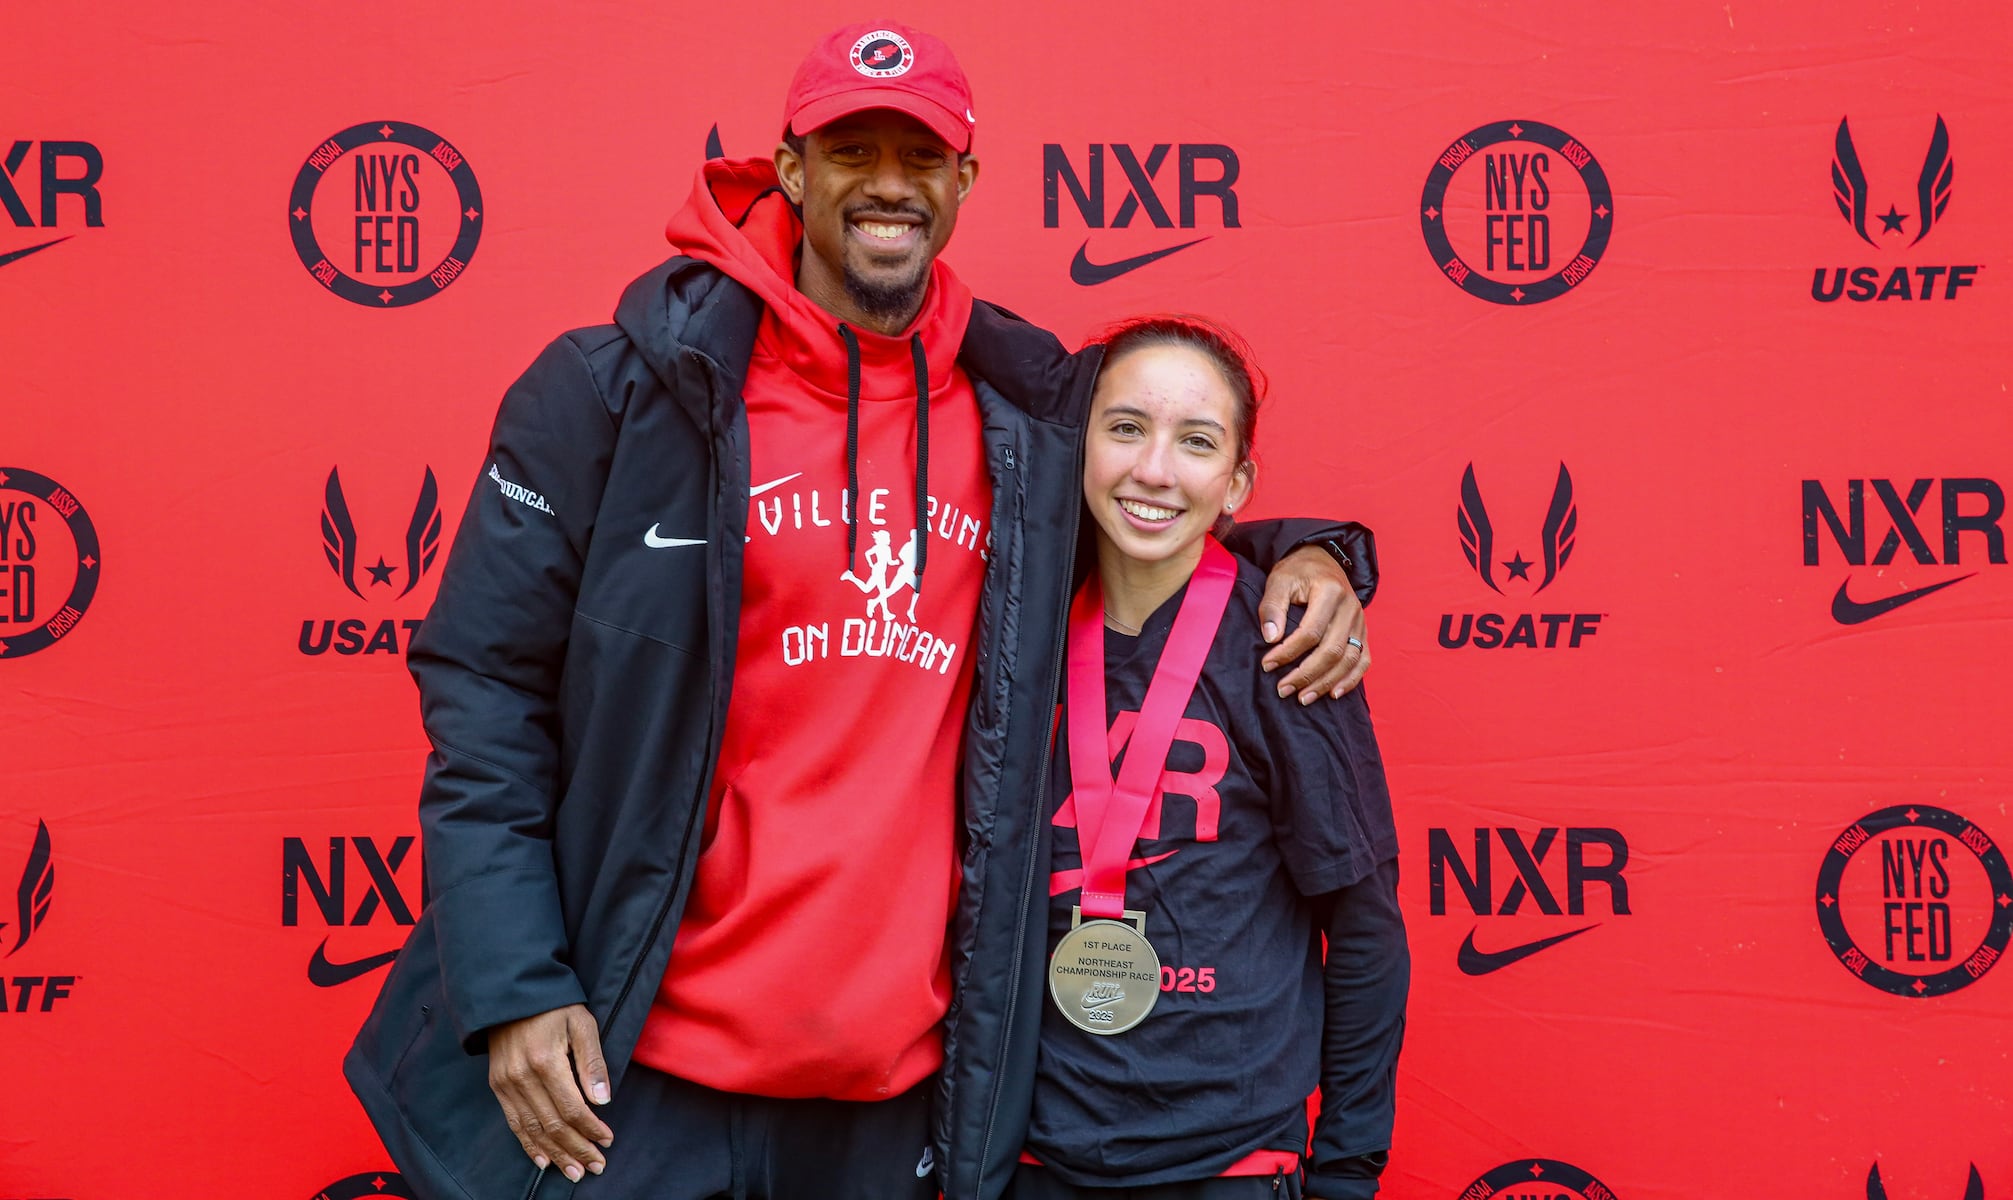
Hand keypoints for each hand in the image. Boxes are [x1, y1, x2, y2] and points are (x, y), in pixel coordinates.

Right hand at [487, 1003, 613, 1181]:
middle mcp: (522, 1077)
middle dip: (577, 1149)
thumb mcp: (582, 1024)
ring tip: (575, 1171)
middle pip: (553, 1124)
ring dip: (556, 1154)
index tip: (608, 1140)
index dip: (591, 1129)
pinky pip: (514, 1123)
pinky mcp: (498, 1085)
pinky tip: (544, 1160)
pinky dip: (529, 1145)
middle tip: (596, 1166)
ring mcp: (506, 1083)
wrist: (511, 993)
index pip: (572, 1108)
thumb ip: (592, 1062)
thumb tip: (603, 1101)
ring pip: (533, 1130)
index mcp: (546, 1061)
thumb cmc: (554, 1006)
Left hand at [1258, 546, 1368, 701]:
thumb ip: (1272, 607)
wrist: (1321, 560)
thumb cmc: (1298, 571)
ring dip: (1326, 682)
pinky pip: (1363, 659)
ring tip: (1303, 697)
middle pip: (1332, 650)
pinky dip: (1351, 679)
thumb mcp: (1279, 580)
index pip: (1310, 632)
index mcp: (1330, 592)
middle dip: (1306, 674)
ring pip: (1349, 659)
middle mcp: (1351, 608)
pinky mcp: (1363, 631)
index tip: (1267, 665)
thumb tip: (1271, 638)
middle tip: (1284, 690)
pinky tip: (1333, 693)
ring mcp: (1360, 621)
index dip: (1288, 652)